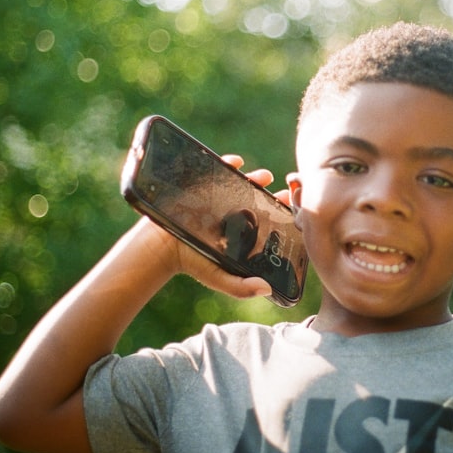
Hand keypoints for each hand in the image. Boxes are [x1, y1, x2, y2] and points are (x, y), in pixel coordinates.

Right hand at [147, 154, 280, 297]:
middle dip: (268, 188)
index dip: (279, 208)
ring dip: (253, 175)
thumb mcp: (219, 279)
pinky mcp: (202, 186)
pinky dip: (227, 163)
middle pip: (255, 194)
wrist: (161, 249)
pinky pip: (216, 170)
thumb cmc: (194, 263)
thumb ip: (241, 287)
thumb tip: (268, 290)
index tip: (290, 204)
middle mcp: (233, 210)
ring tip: (263, 177)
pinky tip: (236, 162)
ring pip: (240, 181)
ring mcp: (218, 196)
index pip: (266, 215)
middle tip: (277, 189)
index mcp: (243, 228)